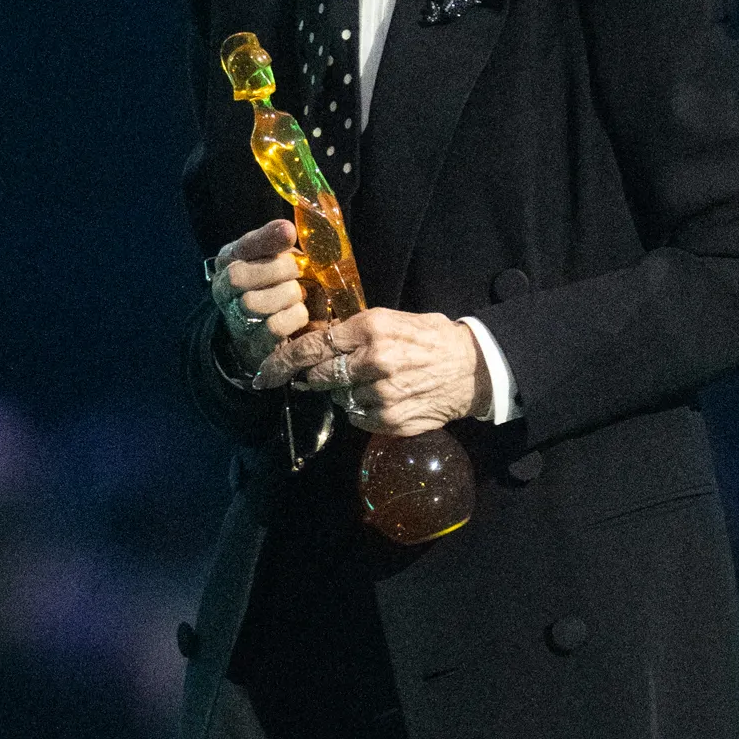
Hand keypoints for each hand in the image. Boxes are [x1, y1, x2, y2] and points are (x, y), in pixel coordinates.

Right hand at [208, 218, 308, 371]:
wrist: (267, 331)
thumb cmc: (274, 284)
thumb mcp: (274, 257)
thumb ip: (277, 241)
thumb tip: (286, 229)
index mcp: (227, 261)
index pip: (239, 246)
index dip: (264, 239)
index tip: (288, 233)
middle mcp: (222, 290)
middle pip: (238, 277)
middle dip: (277, 270)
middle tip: (297, 270)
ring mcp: (234, 319)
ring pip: (253, 303)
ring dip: (286, 295)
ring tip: (297, 294)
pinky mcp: (254, 344)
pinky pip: (273, 327)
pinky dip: (294, 317)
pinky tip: (299, 312)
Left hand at [255, 310, 483, 434]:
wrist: (473, 370)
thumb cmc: (431, 339)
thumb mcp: (393, 319)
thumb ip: (354, 329)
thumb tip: (314, 337)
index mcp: (372, 328)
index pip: (313, 346)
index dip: (283, 360)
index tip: (265, 371)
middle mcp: (374, 361)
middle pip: (320, 375)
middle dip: (314, 376)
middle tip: (317, 375)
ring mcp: (383, 393)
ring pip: (339, 398)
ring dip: (345, 392)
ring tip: (370, 382)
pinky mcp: (391, 419)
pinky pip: (357, 417)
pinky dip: (362, 409)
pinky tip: (383, 398)